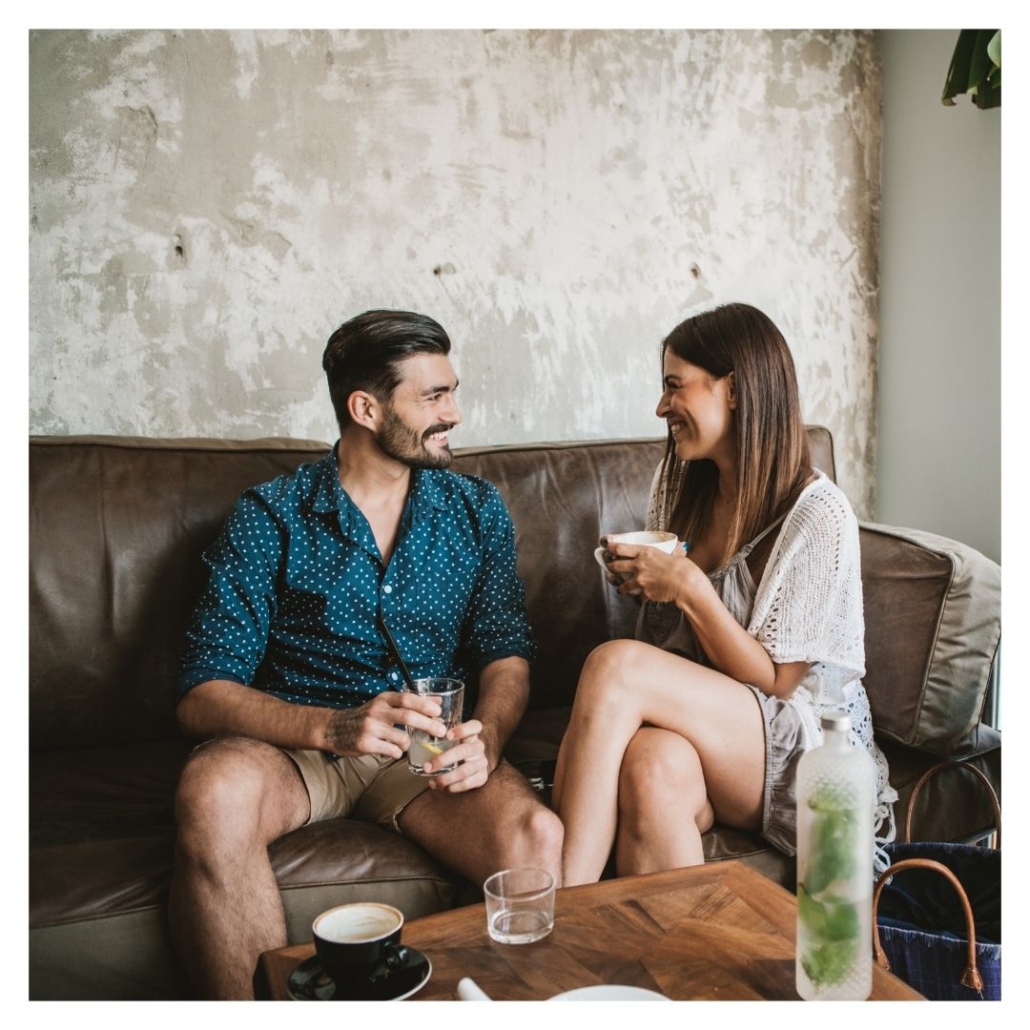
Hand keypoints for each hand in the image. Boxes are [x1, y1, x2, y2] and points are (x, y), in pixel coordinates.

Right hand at [324, 692, 444, 758]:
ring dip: (409, 743)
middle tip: (442, 731)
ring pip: (401, 738)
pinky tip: (394, 751)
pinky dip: (397, 753)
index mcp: (383, 699)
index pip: (407, 698)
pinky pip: (391, 751)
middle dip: (428, 724)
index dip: (424, 704)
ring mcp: (370, 728)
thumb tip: (438, 701)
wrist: (334, 728)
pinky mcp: (365, 744)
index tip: (439, 711)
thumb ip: (410, 703)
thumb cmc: (366, 716)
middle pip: (407, 717)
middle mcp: (376, 711)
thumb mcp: (385, 704)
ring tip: (406, 744)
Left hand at [422, 718, 491, 792]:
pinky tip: (443, 788)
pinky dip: (453, 787)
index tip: (447, 735)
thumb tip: (423, 724)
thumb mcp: (451, 740)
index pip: (475, 726)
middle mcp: (479, 747)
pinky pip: (467, 783)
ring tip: (432, 782)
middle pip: (464, 751)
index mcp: (472, 734)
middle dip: (443, 760)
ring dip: (446, 778)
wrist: (473, 766)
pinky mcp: (482, 777)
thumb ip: (439, 733)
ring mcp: (482, 762)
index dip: (462, 729)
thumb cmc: (456, 749)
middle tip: (427, 767)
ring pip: (465, 770)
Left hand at [603, 539, 696, 603]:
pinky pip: (636, 596)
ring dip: (621, 587)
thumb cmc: (682, 567)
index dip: (610, 547)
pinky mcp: (644, 592)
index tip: (607, 547)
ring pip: (622, 585)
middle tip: (611, 567)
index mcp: (644, 552)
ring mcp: (640, 580)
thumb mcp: (670, 553)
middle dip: (610, 567)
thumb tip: (673, 547)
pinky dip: (637, 596)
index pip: (619, 548)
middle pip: (615, 566)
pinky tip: (639, 596)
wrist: (685, 583)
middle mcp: (639, 565)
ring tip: (621, 588)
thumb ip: (661, 553)